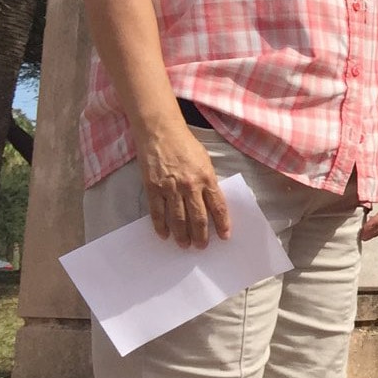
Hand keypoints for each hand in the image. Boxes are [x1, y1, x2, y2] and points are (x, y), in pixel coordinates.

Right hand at [139, 121, 230, 247]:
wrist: (160, 131)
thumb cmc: (185, 144)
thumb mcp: (205, 161)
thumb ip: (208, 181)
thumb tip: (210, 201)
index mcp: (207, 178)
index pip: (218, 206)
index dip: (222, 224)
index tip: (225, 236)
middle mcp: (190, 185)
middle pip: (198, 217)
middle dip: (201, 235)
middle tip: (201, 246)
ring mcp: (170, 188)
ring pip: (178, 218)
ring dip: (182, 235)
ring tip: (185, 245)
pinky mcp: (153, 187)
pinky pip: (157, 211)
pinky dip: (161, 225)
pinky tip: (164, 235)